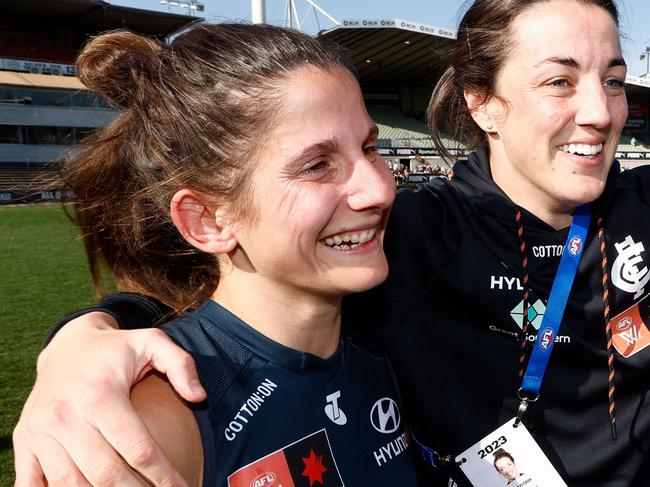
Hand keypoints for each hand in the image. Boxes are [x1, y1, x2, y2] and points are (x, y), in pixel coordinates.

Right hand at [13, 312, 206, 485]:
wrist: (66, 345)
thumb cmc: (117, 349)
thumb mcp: (152, 342)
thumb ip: (181, 365)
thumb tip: (199, 396)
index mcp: (100, 394)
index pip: (138, 449)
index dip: (163, 475)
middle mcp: (66, 416)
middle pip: (107, 474)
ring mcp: (41, 432)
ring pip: (72, 485)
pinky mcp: (24, 441)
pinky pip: (32, 484)